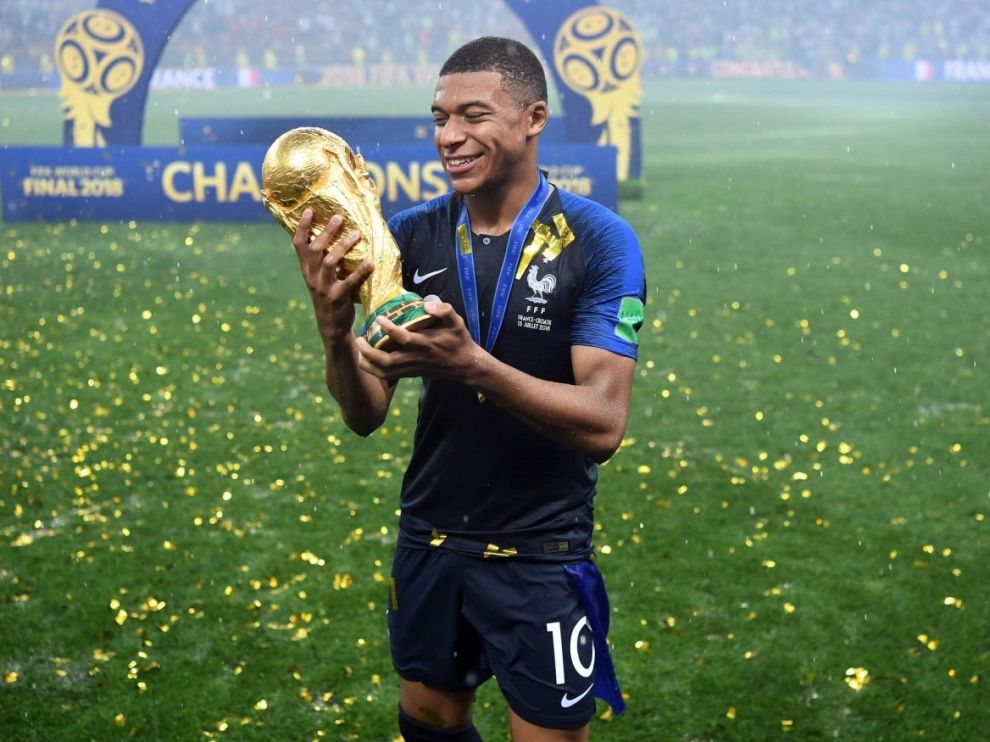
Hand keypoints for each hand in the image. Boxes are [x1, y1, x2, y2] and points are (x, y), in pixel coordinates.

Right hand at [292, 209, 372, 343]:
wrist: (331, 326)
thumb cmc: (329, 296)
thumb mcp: (320, 278)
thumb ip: (322, 260)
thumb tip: (333, 234)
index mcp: (306, 269)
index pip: (299, 245)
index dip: (303, 227)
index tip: (310, 210)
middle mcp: (311, 276)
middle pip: (315, 249)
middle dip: (327, 232)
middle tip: (339, 217)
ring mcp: (323, 288)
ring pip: (330, 262)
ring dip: (343, 247)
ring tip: (358, 235)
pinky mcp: (337, 298)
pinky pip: (349, 282)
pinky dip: (361, 272)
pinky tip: (371, 262)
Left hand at [355, 300, 483, 382]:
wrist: (465, 365)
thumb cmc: (458, 341)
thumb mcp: (457, 321)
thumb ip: (444, 310)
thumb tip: (426, 304)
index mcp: (426, 343)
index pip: (403, 338)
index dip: (388, 328)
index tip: (378, 317)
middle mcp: (416, 358)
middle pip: (387, 360)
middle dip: (369, 351)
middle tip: (359, 337)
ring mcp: (412, 368)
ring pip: (384, 371)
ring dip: (368, 362)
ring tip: (359, 348)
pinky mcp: (410, 374)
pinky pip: (388, 376)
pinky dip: (374, 369)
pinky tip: (366, 359)